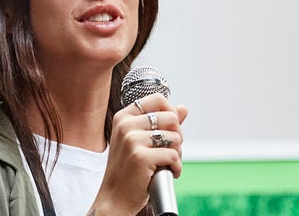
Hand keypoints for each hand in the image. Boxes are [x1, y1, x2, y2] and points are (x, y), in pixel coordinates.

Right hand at [89, 93, 187, 214]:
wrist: (115, 198)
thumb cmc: (128, 170)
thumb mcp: (140, 141)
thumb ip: (161, 123)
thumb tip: (183, 108)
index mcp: (123, 117)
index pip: (158, 99)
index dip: (172, 113)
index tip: (170, 130)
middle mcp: (126, 125)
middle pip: (171, 118)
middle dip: (178, 136)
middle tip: (170, 151)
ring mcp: (132, 140)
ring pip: (175, 137)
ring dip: (177, 154)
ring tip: (166, 164)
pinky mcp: (140, 157)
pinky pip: (174, 155)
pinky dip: (176, 167)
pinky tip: (168, 172)